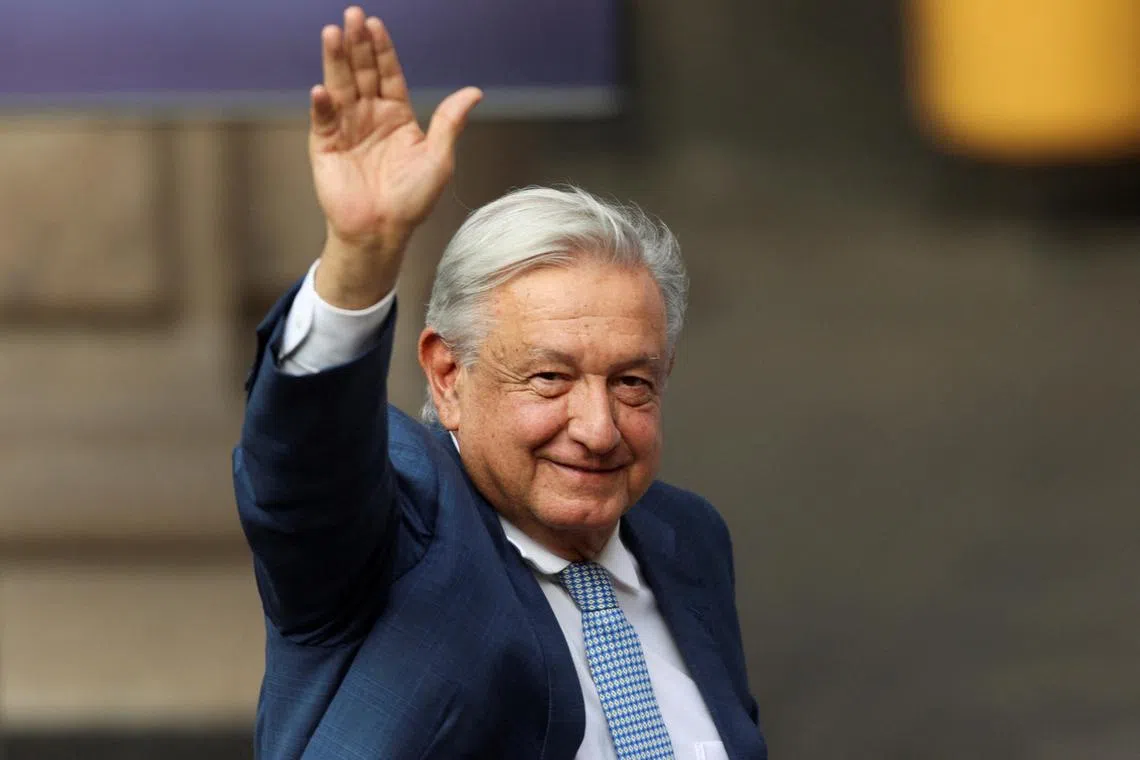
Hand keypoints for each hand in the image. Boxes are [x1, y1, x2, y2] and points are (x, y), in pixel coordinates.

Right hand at [310, 6, 481, 307]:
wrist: (384, 231)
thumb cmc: (413, 199)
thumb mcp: (439, 158)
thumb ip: (451, 122)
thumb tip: (474, 91)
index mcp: (398, 116)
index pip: (388, 74)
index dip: (382, 50)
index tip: (375, 24)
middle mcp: (370, 117)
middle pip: (362, 72)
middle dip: (357, 45)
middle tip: (352, 16)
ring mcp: (346, 129)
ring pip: (340, 87)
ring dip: (335, 62)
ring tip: (332, 34)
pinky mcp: (325, 146)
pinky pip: (324, 120)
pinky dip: (323, 105)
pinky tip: (323, 90)